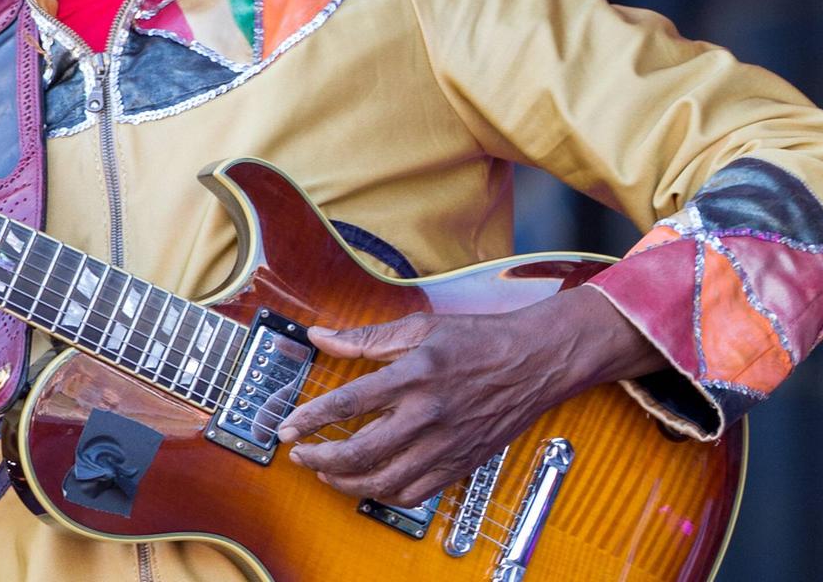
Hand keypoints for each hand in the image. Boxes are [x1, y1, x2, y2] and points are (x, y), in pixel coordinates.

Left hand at [277, 286, 661, 506]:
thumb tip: (320, 336)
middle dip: (321, 458)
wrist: (535, 361)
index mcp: (416, 374)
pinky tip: (368, 483)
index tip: (287, 428)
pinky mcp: (461, 462)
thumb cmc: (479, 340)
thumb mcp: (420, 327)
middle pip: (363, 450)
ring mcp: (447, 443)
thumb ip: (365, 336)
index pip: (350, 402)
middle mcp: (430, 413)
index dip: (311, 419)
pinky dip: (384, 495)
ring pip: (386, 481)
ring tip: (326, 471)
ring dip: (347, 482)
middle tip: (300, 455)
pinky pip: (416, 493)